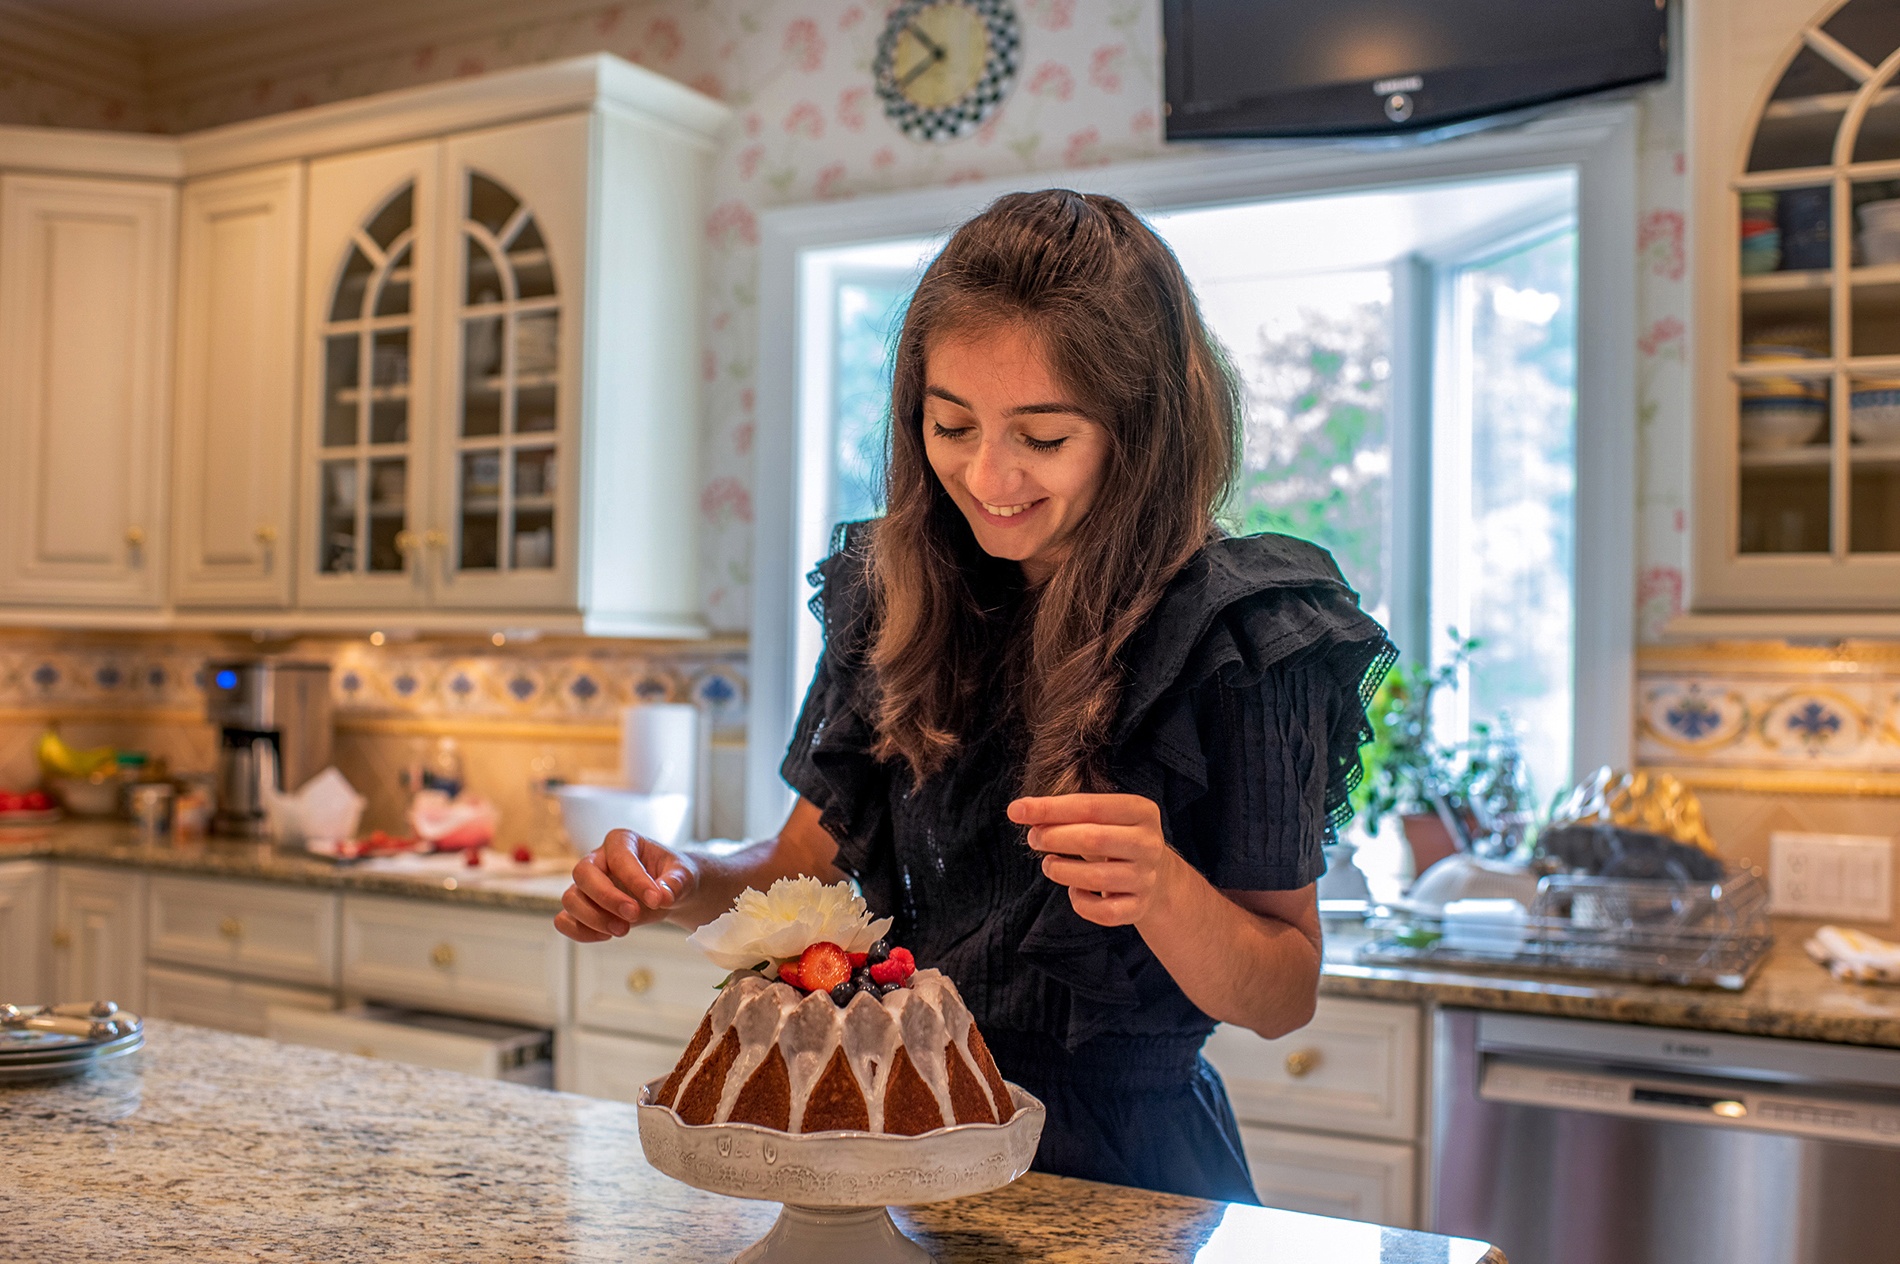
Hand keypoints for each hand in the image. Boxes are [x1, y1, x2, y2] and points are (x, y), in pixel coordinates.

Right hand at [555, 828, 699, 942]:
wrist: (667, 893)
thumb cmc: (672, 877)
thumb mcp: (683, 875)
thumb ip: (675, 883)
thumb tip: (663, 896)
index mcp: (622, 841)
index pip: (619, 857)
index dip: (635, 879)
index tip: (657, 900)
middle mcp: (598, 860)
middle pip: (583, 874)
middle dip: (607, 898)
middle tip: (634, 915)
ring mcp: (586, 885)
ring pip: (570, 899)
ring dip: (594, 918)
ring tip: (624, 930)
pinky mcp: (582, 908)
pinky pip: (565, 921)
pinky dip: (581, 932)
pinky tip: (607, 936)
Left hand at [1011, 793, 1187, 927]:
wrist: (1157, 877)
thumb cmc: (1114, 839)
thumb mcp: (1099, 819)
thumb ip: (1065, 814)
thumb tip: (1022, 812)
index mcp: (1141, 811)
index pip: (1091, 806)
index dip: (1050, 808)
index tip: (1015, 810)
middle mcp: (1148, 844)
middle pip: (1095, 839)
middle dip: (1054, 837)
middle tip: (1033, 838)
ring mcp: (1146, 878)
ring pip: (1097, 879)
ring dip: (1062, 870)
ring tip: (1049, 864)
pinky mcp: (1139, 907)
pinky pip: (1104, 912)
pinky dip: (1081, 903)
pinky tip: (1075, 891)